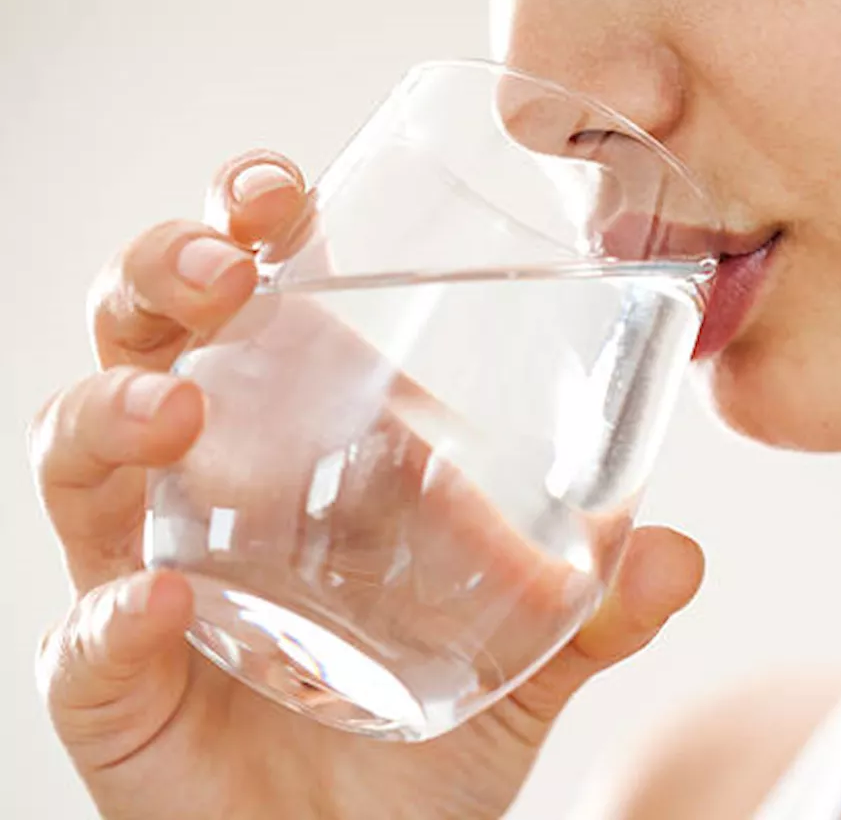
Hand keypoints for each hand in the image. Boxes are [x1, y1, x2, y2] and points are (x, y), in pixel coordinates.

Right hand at [29, 151, 703, 818]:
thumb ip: (598, 607)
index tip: (287, 190)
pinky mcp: (117, 685)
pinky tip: (161, 602)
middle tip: (227, 261)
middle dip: (163, 275)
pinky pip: (85, 640)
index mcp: (298, 444)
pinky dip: (111, 619)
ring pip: (79, 459)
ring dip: (113, 412)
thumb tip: (679, 554)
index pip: (253, 302)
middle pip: (146, 340)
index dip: (247, 227)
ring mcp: (147, 574)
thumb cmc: (423, 733)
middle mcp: (207, 489)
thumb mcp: (526, 654)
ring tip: (176, 407)